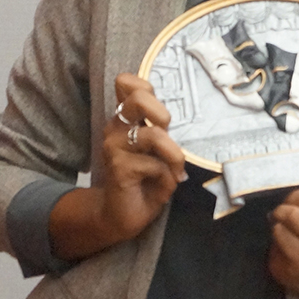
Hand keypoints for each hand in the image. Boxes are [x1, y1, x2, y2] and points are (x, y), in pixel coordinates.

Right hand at [49, 73, 187, 260]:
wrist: (121, 215)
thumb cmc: (145, 180)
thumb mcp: (158, 150)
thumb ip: (163, 129)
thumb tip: (184, 116)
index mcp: (125, 119)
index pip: (127, 82)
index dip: (146, 88)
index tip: (158, 113)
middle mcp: (116, 127)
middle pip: (139, 97)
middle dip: (162, 115)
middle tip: (167, 135)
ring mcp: (114, 146)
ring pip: (154, 135)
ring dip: (173, 155)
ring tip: (174, 169)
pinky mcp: (119, 168)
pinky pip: (155, 165)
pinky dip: (167, 177)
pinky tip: (161, 185)